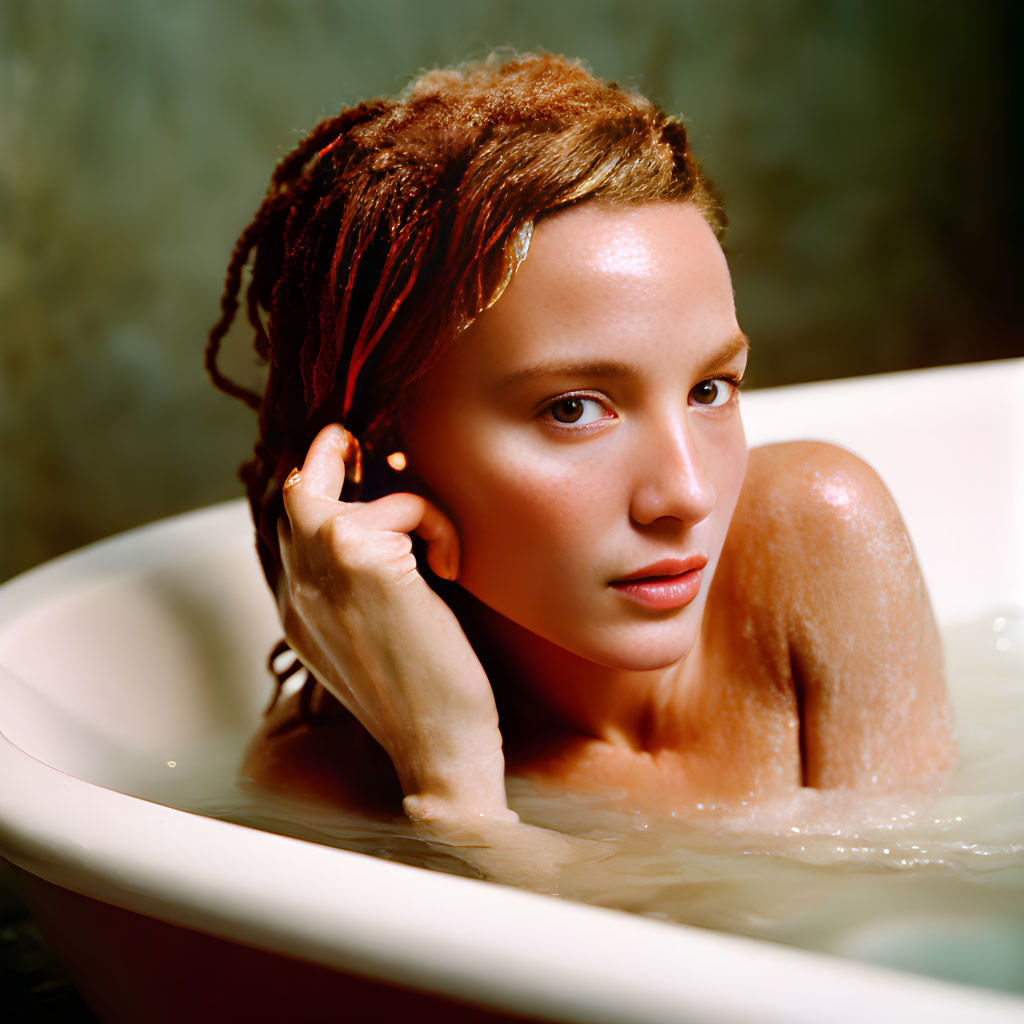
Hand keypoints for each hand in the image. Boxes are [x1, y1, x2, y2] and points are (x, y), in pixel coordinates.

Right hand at [277, 424, 515, 823]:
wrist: (440, 750)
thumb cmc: (425, 700)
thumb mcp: (374, 645)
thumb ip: (355, 595)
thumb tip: (389, 545)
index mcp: (297, 613)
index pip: (288, 533)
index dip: (317, 496)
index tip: (351, 475)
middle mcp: (296, 591)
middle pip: (290, 496)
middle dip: (321, 458)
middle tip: (350, 438)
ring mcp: (320, 573)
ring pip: (327, 488)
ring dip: (397, 500)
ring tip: (436, 536)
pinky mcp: (361, 560)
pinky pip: (402, 504)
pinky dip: (436, 523)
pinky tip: (451, 569)